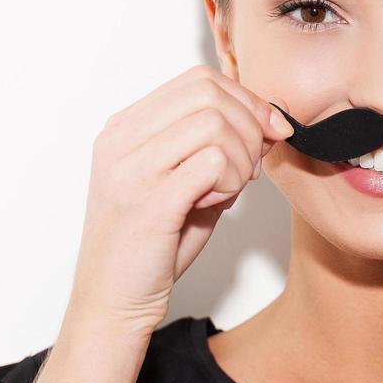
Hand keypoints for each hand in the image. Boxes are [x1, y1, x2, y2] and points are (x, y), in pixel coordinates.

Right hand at [62, 65, 293, 339]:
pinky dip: (231, 181)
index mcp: (125, 128)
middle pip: (208, 94)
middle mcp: (120, 140)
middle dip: (250, 127)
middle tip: (253, 168)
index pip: (198, 81)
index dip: (246, 101)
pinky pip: (214, 163)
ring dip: (242, 158)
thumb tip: (270, 122)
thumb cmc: (152, 246)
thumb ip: (220, 149)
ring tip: (231, 191)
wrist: (112, 301)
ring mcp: (130, 169)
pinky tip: (216, 204)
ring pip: (214, 124)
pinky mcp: (148, 202)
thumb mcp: (186, 185)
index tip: (268, 133)